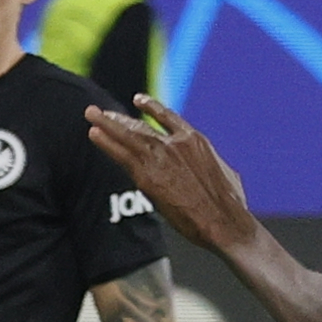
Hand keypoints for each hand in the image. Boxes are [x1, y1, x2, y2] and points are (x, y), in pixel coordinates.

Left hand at [83, 94, 254, 253]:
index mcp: (195, 140)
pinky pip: (122, 156)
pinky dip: (107, 144)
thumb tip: (210, 168)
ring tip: (90, 114)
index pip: (168, 117)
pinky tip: (94, 134)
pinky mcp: (148, 177)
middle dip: (119, 119)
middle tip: (100, 111)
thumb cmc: (230, 205)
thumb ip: (208, 164)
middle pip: (141, 126)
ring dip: (106, 124)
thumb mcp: (224, 173)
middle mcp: (176, 143)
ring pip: (127, 136)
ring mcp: (161, 158)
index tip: (137, 100)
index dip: (151, 107)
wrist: (224, 221)